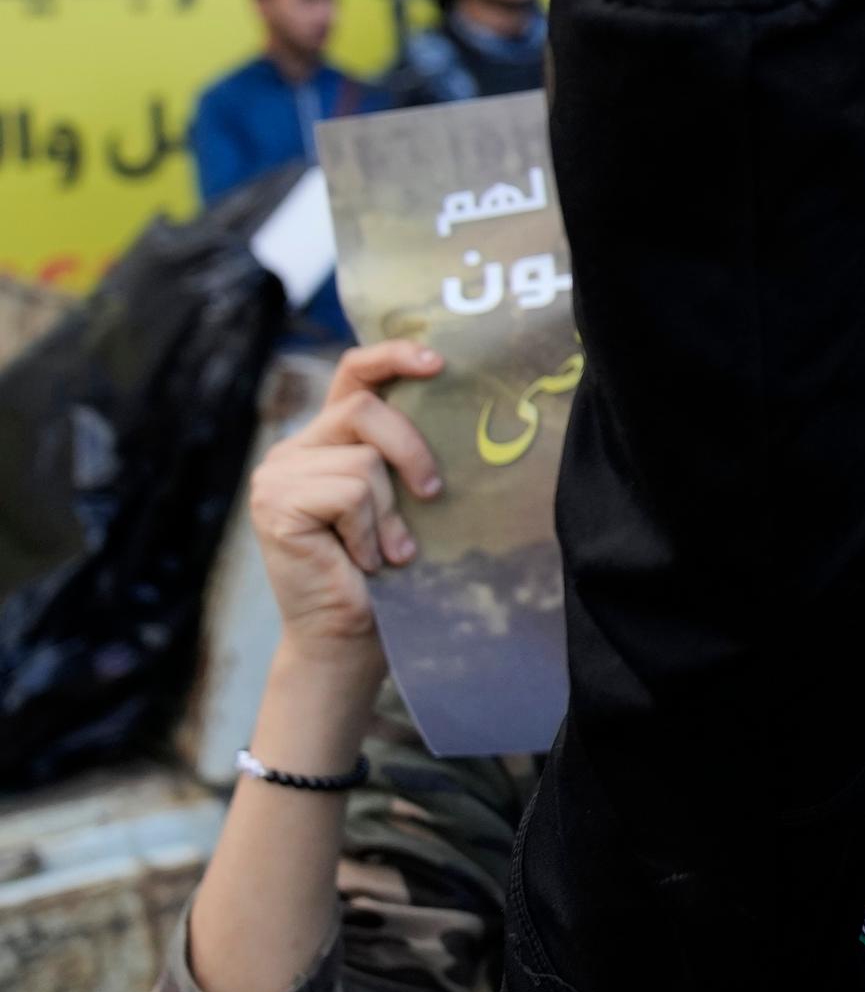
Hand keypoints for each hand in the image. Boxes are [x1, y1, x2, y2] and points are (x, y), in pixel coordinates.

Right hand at [249, 341, 448, 663]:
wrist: (350, 636)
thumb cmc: (389, 570)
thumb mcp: (404, 499)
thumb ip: (406, 454)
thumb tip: (464, 409)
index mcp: (328, 438)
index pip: (353, 372)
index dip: (392, 355)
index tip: (438, 360)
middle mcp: (295, 448)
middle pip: (365, 407)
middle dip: (412, 449)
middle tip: (434, 493)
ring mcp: (277, 474)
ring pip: (362, 459)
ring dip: (389, 512)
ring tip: (386, 551)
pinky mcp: (274, 503)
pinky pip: (349, 493)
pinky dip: (369, 530)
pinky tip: (361, 560)